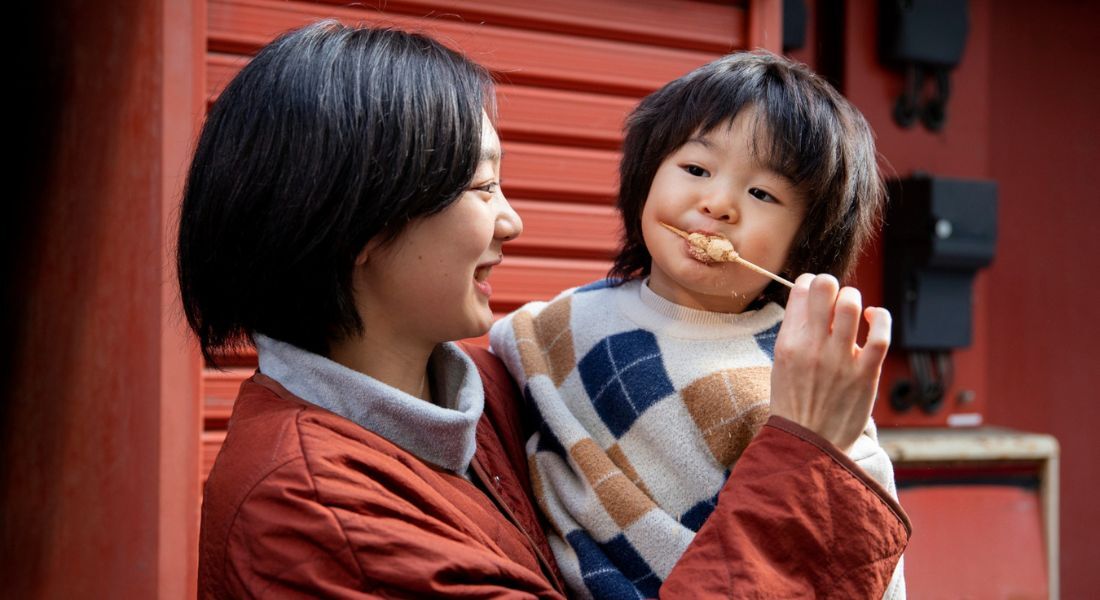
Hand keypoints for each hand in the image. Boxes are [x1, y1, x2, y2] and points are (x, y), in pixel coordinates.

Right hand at [769, 273, 891, 451]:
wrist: (808, 443)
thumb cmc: (795, 403)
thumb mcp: (781, 365)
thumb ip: (795, 334)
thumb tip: (811, 303)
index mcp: (788, 343)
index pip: (800, 290)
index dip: (809, 283)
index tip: (814, 291)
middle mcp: (813, 347)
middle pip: (825, 288)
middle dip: (830, 283)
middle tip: (833, 296)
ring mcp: (840, 361)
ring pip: (851, 305)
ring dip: (853, 298)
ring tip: (852, 307)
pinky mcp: (866, 375)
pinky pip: (880, 335)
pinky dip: (880, 318)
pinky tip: (873, 318)